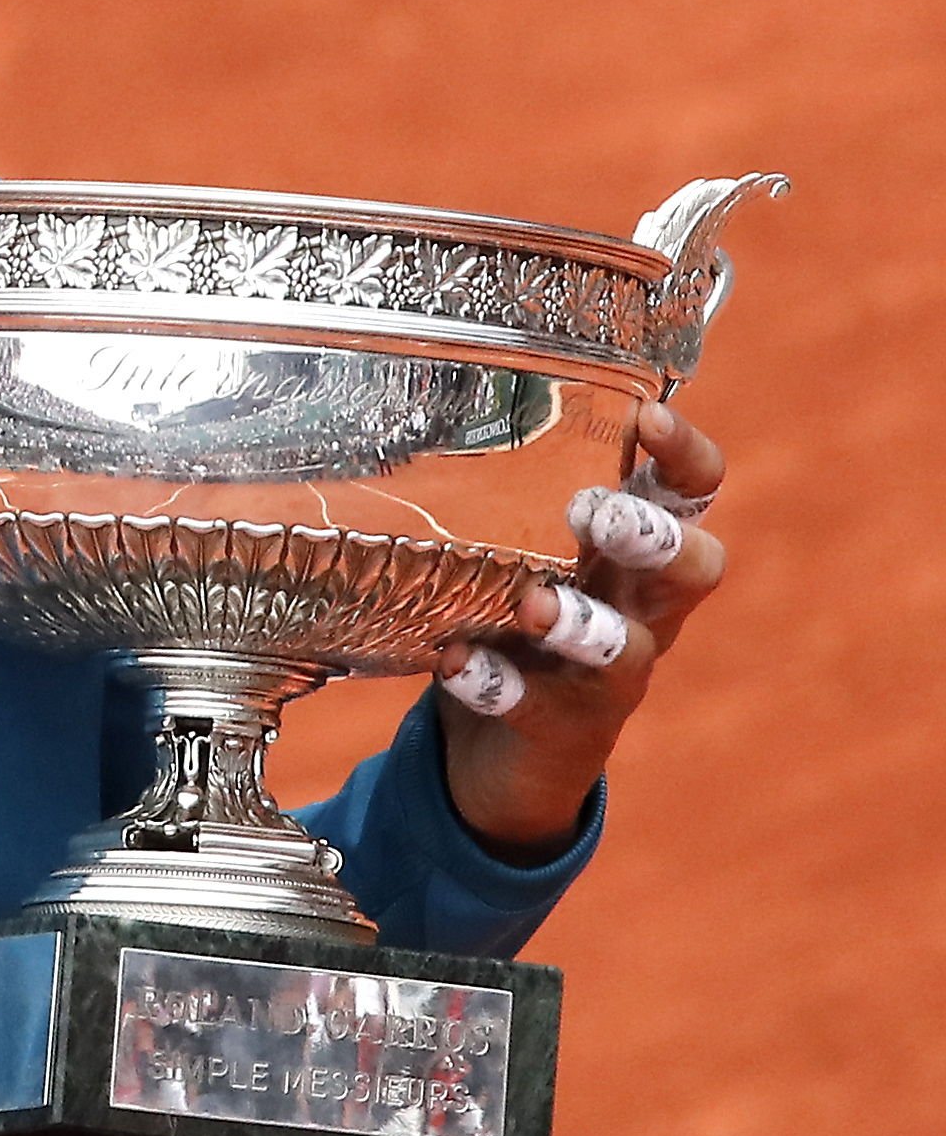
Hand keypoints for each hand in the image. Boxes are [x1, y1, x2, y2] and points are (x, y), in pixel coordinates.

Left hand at [429, 400, 730, 860]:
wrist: (502, 751)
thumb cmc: (516, 614)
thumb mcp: (522, 547)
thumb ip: (509, 489)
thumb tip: (442, 385)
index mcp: (636, 553)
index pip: (691, 494)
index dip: (686, 455)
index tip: (648, 418)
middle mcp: (641, 610)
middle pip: (693, 568)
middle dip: (653, 537)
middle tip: (597, 513)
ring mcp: (609, 675)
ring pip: (629, 648)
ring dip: (584, 622)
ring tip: (535, 603)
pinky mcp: (563, 728)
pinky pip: (540, 708)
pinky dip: (496, 682)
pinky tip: (456, 662)